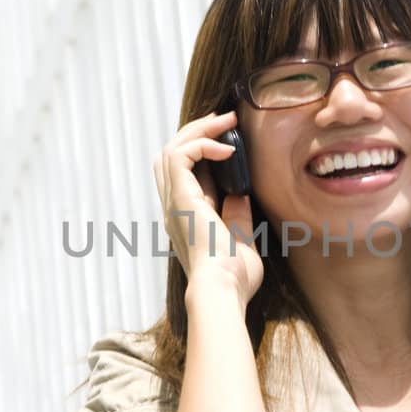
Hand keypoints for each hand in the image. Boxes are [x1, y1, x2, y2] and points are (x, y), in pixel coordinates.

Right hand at [153, 109, 263, 306]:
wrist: (223, 291)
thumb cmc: (234, 278)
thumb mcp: (242, 242)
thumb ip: (238, 218)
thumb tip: (241, 196)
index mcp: (185, 218)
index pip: (182, 174)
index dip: (201, 151)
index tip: (228, 140)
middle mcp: (173, 209)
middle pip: (169, 156)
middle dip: (195, 132)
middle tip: (224, 121)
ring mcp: (173, 203)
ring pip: (170, 150)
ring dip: (197, 132)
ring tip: (225, 122)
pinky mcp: (180, 199)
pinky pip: (179, 156)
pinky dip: (201, 145)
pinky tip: (227, 149)